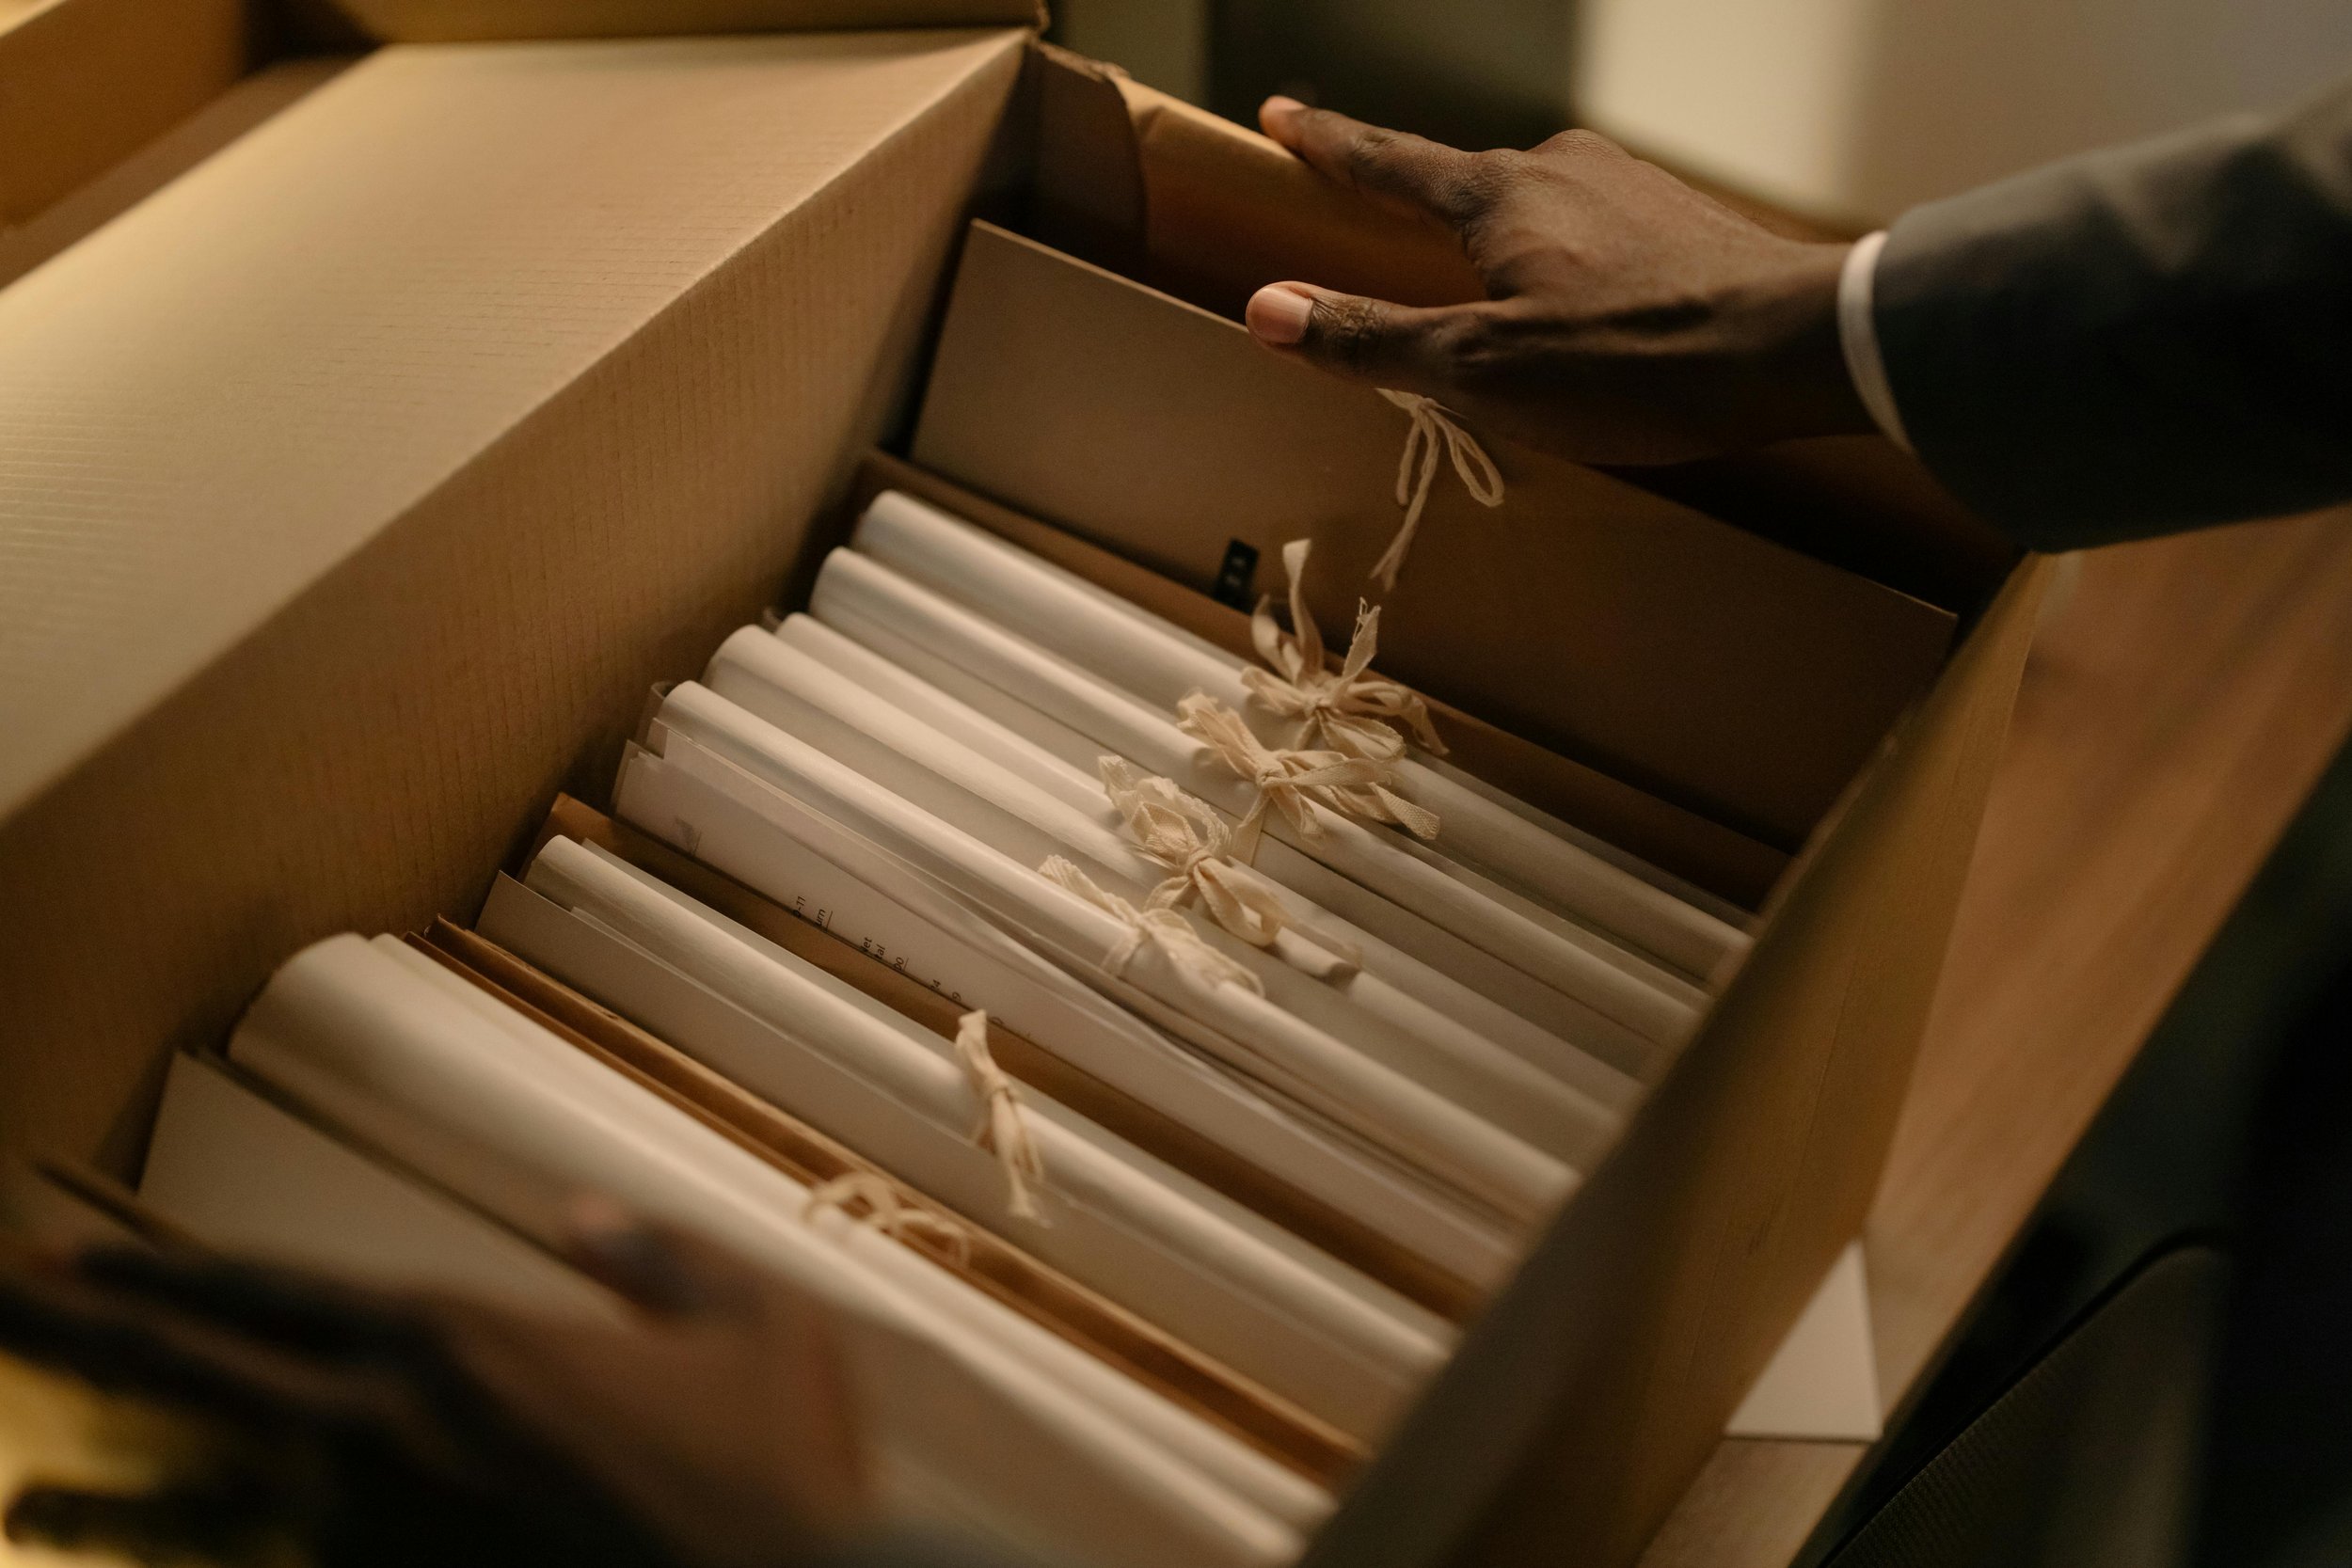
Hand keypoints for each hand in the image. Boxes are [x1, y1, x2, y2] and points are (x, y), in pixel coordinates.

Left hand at [0, 1206, 867, 1567]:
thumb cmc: (774, 1473)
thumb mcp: (761, 1325)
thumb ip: (664, 1256)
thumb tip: (588, 1221)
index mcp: (463, 1344)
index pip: (276, 1295)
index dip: (163, 1277)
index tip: (67, 1261)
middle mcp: (391, 1438)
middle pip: (201, 1379)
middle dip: (89, 1339)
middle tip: (6, 1311)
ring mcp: (382, 1540)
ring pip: (218, 1496)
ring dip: (121, 1480)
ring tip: (41, 1476)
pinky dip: (219, 1564)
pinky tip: (173, 1560)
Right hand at [1243, 97, 1874, 464]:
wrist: (1799, 346)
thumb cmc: (1634, 361)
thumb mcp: (1482, 369)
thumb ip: (1375, 340)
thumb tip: (1268, 309)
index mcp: (1498, 196)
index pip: (1387, 161)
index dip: (1326, 144)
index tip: (1279, 117)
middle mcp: (1562, 168)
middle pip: (1463, 188)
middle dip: (1421, 217)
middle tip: (1386, 241)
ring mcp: (1631, 188)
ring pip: (1536, 213)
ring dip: (1504, 254)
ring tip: (1496, 311)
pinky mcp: (1683, 222)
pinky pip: (1596, 237)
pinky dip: (1568, 272)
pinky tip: (1587, 319)